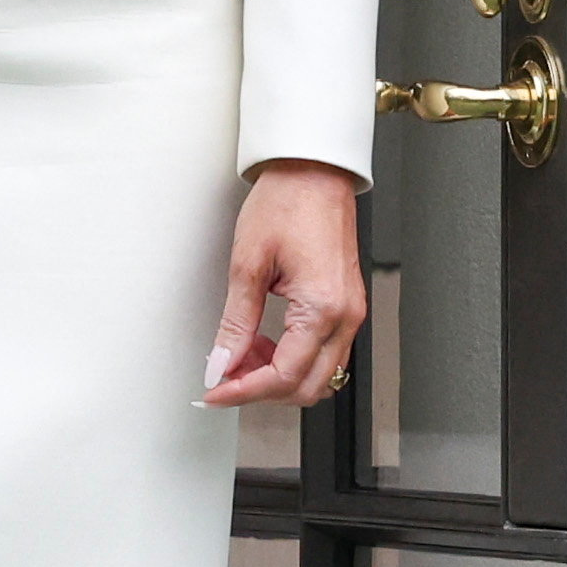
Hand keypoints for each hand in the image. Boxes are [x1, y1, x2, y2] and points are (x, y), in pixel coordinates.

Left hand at [200, 159, 364, 412]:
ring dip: (278, 377)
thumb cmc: (287, 203)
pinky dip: (293, 359)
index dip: (244, 392)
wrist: (313, 173)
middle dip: (261, 390)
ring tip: (241, 356)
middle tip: (223, 377)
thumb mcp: (247, 265)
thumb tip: (222, 363)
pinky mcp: (347, 306)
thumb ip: (235, 323)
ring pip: (319, 374)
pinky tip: (265, 344)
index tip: (215, 393)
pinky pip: (325, 352)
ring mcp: (351, 313)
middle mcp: (346, 316)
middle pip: (307, 387)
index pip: (284, 376)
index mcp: (322, 307)